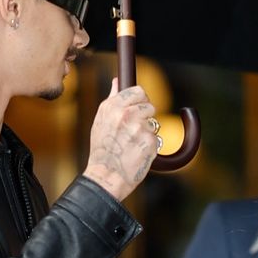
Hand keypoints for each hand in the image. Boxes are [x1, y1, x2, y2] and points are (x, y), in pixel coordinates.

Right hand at [84, 79, 160, 202]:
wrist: (106, 176)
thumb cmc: (102, 150)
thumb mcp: (101, 120)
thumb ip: (112, 99)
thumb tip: (117, 81)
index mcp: (112, 106)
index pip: (138, 91)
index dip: (141, 100)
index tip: (139, 107)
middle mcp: (125, 115)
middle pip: (150, 106)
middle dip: (146, 117)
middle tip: (135, 130)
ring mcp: (139, 128)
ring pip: (154, 123)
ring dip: (147, 133)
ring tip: (132, 144)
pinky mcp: (150, 142)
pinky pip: (156, 139)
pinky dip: (150, 147)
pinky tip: (137, 153)